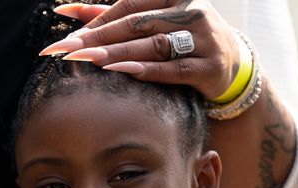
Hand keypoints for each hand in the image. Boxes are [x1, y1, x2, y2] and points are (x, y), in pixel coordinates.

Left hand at [39, 0, 239, 100]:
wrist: (232, 64)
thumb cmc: (182, 39)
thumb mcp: (150, 21)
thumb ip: (109, 16)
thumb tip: (65, 11)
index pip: (128, 6)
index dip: (96, 22)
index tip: (67, 39)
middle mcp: (191, 10)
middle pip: (137, 24)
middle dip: (99, 38)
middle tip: (68, 52)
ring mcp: (204, 38)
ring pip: (155, 45)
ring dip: (120, 53)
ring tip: (90, 61)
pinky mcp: (211, 66)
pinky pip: (175, 68)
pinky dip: (149, 70)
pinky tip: (124, 71)